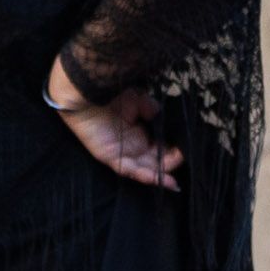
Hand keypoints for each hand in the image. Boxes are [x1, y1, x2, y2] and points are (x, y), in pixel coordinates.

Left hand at [47, 57, 181, 189]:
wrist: (83, 91)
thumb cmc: (108, 92)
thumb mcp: (137, 99)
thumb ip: (150, 109)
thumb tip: (160, 116)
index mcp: (137, 131)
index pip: (158, 147)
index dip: (172, 150)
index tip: (186, 147)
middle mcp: (130, 144)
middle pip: (153, 160)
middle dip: (169, 163)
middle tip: (184, 159)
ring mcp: (120, 152)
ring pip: (144, 169)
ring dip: (160, 174)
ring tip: (174, 177)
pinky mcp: (109, 157)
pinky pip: (130, 170)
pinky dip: (146, 176)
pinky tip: (160, 179)